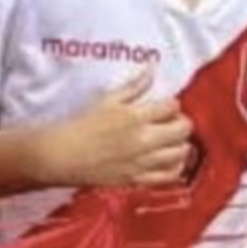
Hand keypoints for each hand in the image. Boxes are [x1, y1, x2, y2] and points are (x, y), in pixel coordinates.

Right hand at [43, 67, 196, 187]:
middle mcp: (143, 140)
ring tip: (171, 140)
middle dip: (181, 123)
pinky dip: (175, 168)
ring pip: (180, 153)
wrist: (63, 155)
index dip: (172, 104)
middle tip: (171, 122)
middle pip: (183, 130)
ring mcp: (142, 162)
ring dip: (181, 144)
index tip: (165, 106)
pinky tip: (170, 160)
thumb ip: (135, 86)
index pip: (173, 106)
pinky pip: (169, 176)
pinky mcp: (136, 179)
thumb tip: (152, 68)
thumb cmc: (83, 125)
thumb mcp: (108, 100)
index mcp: (136, 117)